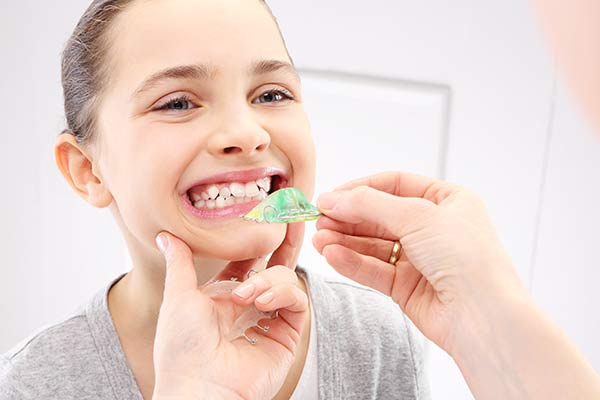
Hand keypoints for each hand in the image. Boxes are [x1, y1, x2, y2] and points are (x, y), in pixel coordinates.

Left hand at [152, 232, 307, 399]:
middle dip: (285, 242)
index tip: (267, 213)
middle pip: (276, 265)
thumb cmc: (182, 348)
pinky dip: (284, 293)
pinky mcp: (287, 335)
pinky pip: (297, 302)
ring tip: (247, 295)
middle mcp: (250, 306)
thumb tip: (165, 234)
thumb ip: (180, 262)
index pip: (249, 260)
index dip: (258, 239)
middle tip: (291, 217)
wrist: (198, 388)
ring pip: (286, 280)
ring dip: (269, 279)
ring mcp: (270, 320)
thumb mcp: (178, 296)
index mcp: (225, 296)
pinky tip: (262, 300)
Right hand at [313, 171, 599, 398]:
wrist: (484, 318)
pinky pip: (374, 269)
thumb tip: (332, 199)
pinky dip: (352, 262)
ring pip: (373, 244)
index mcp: (447, 201)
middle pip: (380, 216)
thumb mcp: (417, 216)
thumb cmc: (466, 258)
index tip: (331, 196)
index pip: (395, 185)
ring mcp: (420, 258)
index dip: (361, 188)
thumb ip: (370, 205)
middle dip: (348, 217)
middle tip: (318, 219)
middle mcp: (433, 228)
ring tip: (319, 240)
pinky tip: (331, 255)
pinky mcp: (408, 287)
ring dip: (345, 240)